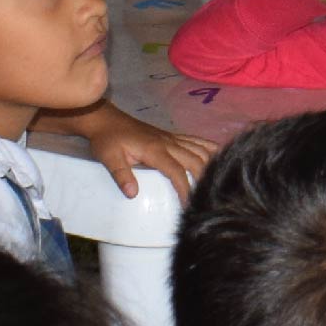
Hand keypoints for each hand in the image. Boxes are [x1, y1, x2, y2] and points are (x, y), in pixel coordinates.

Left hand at [75, 102, 213, 201]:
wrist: (106, 120)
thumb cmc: (107, 140)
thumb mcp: (108, 158)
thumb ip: (121, 175)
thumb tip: (133, 194)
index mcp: (154, 149)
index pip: (177, 171)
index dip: (185, 188)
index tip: (189, 205)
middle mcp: (168, 142)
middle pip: (195, 160)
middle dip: (203, 179)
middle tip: (206, 198)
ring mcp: (172, 138)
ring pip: (200, 149)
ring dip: (210, 164)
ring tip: (217, 182)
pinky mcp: (172, 136)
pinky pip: (196, 141)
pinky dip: (209, 148)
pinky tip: (219, 156)